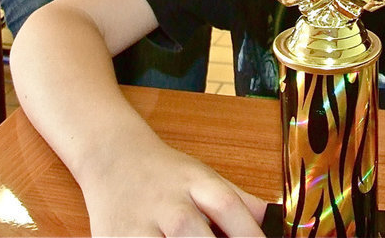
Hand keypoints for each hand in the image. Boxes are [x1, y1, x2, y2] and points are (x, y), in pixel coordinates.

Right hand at [82, 139, 265, 236]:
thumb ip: (238, 200)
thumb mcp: (204, 176)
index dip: (251, 235)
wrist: (112, 156)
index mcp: (197, 184)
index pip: (230, 209)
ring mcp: (141, 225)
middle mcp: (170, 205)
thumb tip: (272, 221)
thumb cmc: (165, 172)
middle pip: (197, 237)